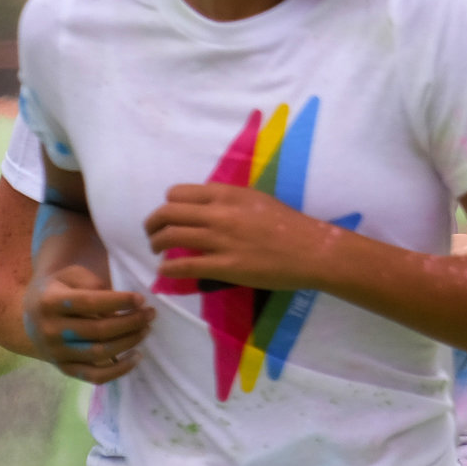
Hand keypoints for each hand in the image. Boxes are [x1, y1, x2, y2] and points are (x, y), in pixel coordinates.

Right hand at [23, 264, 150, 382]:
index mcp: (48, 302)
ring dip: (129, 342)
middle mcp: (49, 329)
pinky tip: (136, 356)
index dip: (120, 301)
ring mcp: (55, 352)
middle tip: (150, 314)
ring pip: (100, 353)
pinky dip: (119, 370)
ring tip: (145, 330)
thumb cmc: (61, 289)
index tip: (141, 299)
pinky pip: (94, 376)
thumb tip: (124, 308)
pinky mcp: (63, 368)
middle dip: (131, 322)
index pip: (90, 303)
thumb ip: (95, 286)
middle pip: (99, 330)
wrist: (34, 312)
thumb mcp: (73, 276)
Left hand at [145, 183, 340, 290]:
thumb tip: (206, 208)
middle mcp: (217, 214)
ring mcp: (219, 241)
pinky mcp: (224, 266)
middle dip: (153, 224)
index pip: (177, 194)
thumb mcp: (257, 200)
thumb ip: (229, 201)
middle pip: (166, 213)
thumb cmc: (290, 225)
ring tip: (157, 250)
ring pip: (169, 237)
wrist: (313, 250)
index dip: (168, 205)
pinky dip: (167, 269)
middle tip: (154, 234)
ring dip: (156, 244)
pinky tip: (166, 271)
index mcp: (226, 195)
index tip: (170, 215)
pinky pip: (183, 266)